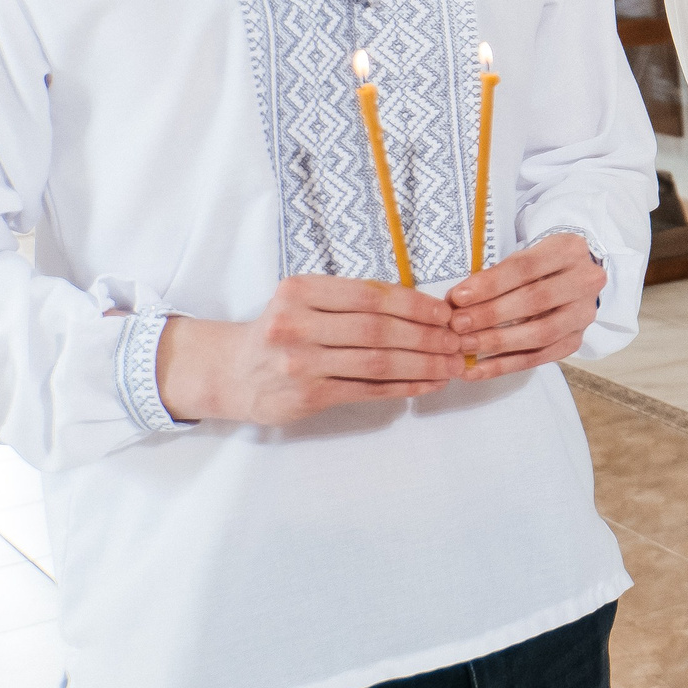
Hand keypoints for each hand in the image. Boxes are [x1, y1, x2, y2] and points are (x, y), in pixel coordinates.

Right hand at [156, 277, 463, 425]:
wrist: (231, 372)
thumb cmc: (281, 331)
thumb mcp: (304, 302)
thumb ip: (351, 302)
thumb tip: (423, 308)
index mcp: (299, 291)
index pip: (371, 295)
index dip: (415, 304)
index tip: (445, 311)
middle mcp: (296, 325)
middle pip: (378, 329)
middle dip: (426, 335)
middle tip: (456, 340)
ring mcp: (300, 363)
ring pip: (377, 361)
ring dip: (423, 364)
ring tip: (451, 364)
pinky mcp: (307, 395)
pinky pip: (367, 389)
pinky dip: (404, 386)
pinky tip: (428, 383)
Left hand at [446, 232, 607, 380]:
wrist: (571, 279)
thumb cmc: (537, 266)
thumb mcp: (522, 256)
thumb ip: (496, 275)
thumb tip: (456, 301)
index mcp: (569, 250)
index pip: (526, 267)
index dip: (490, 283)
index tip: (459, 297)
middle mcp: (585, 281)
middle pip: (535, 300)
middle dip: (492, 314)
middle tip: (458, 324)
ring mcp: (583, 314)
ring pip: (541, 333)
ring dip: (498, 342)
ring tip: (465, 346)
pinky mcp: (575, 341)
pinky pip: (538, 358)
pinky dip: (504, 366)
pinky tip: (476, 369)